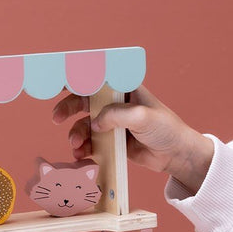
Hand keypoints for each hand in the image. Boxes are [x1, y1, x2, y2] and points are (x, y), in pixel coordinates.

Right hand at [51, 86, 213, 193]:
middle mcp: (115, 103)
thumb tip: (94, 123)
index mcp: (123, 88)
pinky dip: (83, 148)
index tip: (58, 81)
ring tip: (76, 145)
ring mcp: (112, 122)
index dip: (76, 76)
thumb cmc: (166, 129)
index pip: (96, 77)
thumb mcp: (142, 116)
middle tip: (57, 117)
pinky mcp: (112, 141)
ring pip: (84, 124)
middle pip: (84, 100)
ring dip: (76, 133)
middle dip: (68, 108)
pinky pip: (91, 142)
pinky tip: (82, 155)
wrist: (176, 155)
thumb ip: (116, 115)